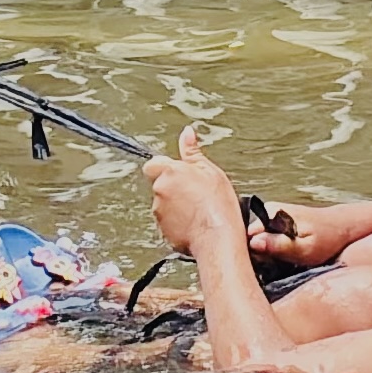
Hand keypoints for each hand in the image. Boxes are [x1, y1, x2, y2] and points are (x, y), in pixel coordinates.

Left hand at [143, 126, 241, 253]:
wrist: (217, 238)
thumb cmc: (217, 207)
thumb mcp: (211, 171)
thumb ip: (193, 151)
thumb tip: (187, 134)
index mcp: (170, 172)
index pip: (154, 163)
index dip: (167, 168)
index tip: (180, 174)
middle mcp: (160, 191)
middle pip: (160, 184)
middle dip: (174, 187)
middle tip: (195, 193)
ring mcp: (159, 212)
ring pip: (164, 204)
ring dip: (176, 205)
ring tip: (198, 209)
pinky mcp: (162, 230)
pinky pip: (168, 222)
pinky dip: (178, 222)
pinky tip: (195, 222)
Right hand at [247, 201, 352, 266]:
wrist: (341, 226)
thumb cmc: (326, 239)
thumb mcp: (304, 248)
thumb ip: (279, 245)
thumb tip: (254, 242)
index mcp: (271, 213)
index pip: (244, 236)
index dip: (252, 255)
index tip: (267, 265)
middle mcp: (266, 210)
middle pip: (248, 238)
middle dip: (258, 254)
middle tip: (278, 264)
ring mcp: (269, 214)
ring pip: (255, 239)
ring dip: (265, 253)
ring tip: (283, 260)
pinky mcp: (273, 220)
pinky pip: (263, 237)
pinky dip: (271, 249)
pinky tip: (284, 255)